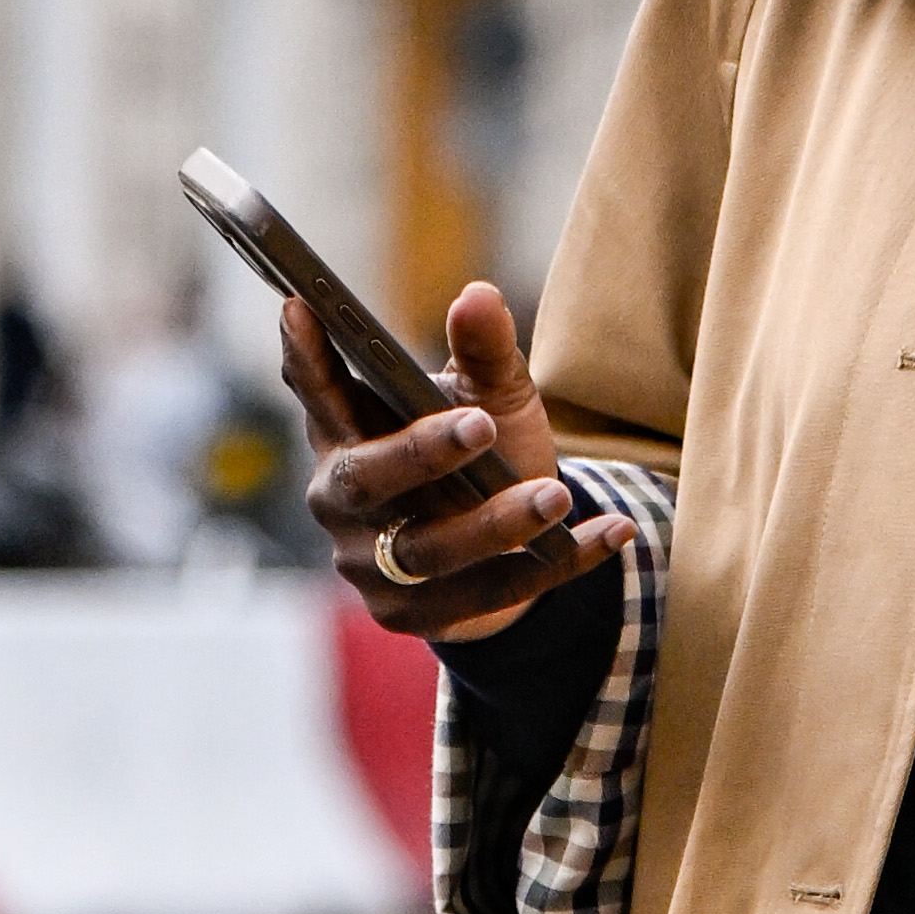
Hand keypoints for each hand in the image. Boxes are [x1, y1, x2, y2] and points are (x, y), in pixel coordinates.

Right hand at [282, 279, 618, 646]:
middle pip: (366, 482)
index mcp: (345, 437)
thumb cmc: (481, 458)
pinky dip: (557, 563)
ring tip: (555, 494)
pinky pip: (493, 593)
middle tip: (482, 426)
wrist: (503, 552)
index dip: (306, 356)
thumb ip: (482, 352)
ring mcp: (374, 568)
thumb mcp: (487, 400)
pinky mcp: (418, 616)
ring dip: (496, 524)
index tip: (302, 306)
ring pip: (430, 551)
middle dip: (421, 454)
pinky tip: (612, 532)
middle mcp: (344, 505)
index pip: (318, 394)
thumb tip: (480, 297)